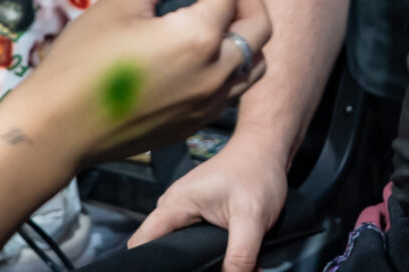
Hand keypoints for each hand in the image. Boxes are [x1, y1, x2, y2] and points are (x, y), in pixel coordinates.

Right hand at [3, 0, 267, 169]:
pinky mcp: (196, 125)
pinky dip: (231, 65)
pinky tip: (202, 55)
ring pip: (255, 64)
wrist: (59, 128)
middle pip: (260, 26)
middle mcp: (216, 73)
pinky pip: (233, 90)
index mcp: (199, 37)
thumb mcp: (121, 0)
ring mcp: (210, 104)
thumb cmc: (83, 60)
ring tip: (221, 18)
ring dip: (246, 35)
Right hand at [128, 130, 291, 271]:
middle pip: (159, 248)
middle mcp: (175, 208)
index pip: (142, 242)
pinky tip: (226, 265)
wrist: (267, 149)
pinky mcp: (200, 217)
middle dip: (177, 267)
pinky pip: (194, 243)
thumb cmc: (256, 172)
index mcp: (175, 204)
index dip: (145, 263)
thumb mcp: (252, 217)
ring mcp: (187, 212)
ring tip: (215, 268)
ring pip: (180, 248)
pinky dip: (209, 256)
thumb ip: (240, 255)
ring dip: (197, 263)